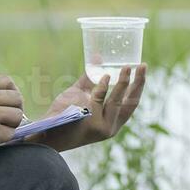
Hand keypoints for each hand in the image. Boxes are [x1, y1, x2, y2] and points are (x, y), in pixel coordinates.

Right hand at [0, 75, 24, 168]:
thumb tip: (10, 94)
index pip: (6, 81)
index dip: (12, 91)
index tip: (10, 101)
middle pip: (16, 98)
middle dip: (15, 108)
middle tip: (8, 116)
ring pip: (18, 115)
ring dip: (12, 123)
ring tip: (0, 127)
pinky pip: (11, 132)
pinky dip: (5, 136)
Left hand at [30, 65, 146, 150]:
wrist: (47, 132)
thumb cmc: (64, 115)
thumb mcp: (80, 95)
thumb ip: (90, 78)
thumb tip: (98, 56)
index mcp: (112, 122)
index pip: (131, 104)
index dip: (139, 86)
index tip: (143, 70)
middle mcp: (110, 127)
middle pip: (130, 103)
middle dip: (138, 83)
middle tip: (143, 65)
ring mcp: (101, 126)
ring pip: (117, 101)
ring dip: (123, 83)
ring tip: (127, 67)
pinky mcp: (90, 123)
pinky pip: (98, 100)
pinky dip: (102, 87)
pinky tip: (106, 76)